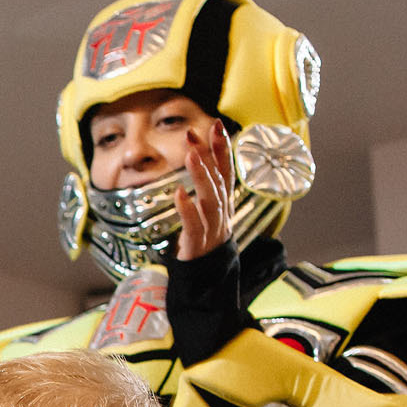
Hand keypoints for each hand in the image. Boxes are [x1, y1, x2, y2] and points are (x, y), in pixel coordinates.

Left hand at [174, 121, 233, 260]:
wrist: (205, 282)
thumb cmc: (203, 243)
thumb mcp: (205, 212)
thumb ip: (206, 186)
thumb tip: (199, 153)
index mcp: (225, 205)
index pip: (226, 172)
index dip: (222, 149)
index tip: (216, 125)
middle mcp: (222, 215)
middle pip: (219, 182)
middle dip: (210, 155)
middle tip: (196, 133)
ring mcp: (212, 231)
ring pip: (211, 201)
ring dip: (202, 176)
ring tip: (191, 155)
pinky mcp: (198, 247)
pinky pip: (194, 227)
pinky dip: (188, 210)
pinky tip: (179, 194)